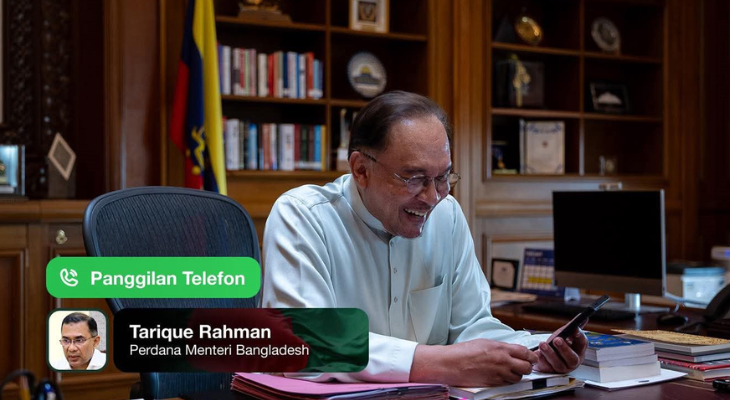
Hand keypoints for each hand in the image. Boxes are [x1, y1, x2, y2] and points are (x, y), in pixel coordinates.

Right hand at [411, 339, 537, 386]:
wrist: (452, 363)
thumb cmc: (464, 351)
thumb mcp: (485, 343)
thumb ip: (501, 347)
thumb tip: (511, 351)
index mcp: (501, 348)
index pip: (525, 352)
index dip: (531, 356)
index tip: (532, 358)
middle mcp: (503, 361)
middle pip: (526, 367)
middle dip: (527, 367)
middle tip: (523, 366)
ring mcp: (499, 373)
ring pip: (518, 377)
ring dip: (516, 375)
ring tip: (509, 371)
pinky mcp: (494, 383)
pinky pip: (507, 383)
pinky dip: (507, 381)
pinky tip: (501, 376)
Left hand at [533, 323, 587, 373]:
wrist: (547, 357)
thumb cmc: (558, 346)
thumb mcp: (565, 335)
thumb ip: (573, 327)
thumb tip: (583, 317)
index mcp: (578, 351)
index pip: (583, 344)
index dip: (579, 336)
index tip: (574, 328)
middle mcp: (572, 361)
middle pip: (572, 358)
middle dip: (564, 349)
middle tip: (557, 340)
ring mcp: (562, 368)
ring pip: (558, 364)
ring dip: (550, 354)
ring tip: (543, 344)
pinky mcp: (550, 371)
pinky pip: (546, 368)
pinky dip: (541, 360)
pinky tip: (537, 354)